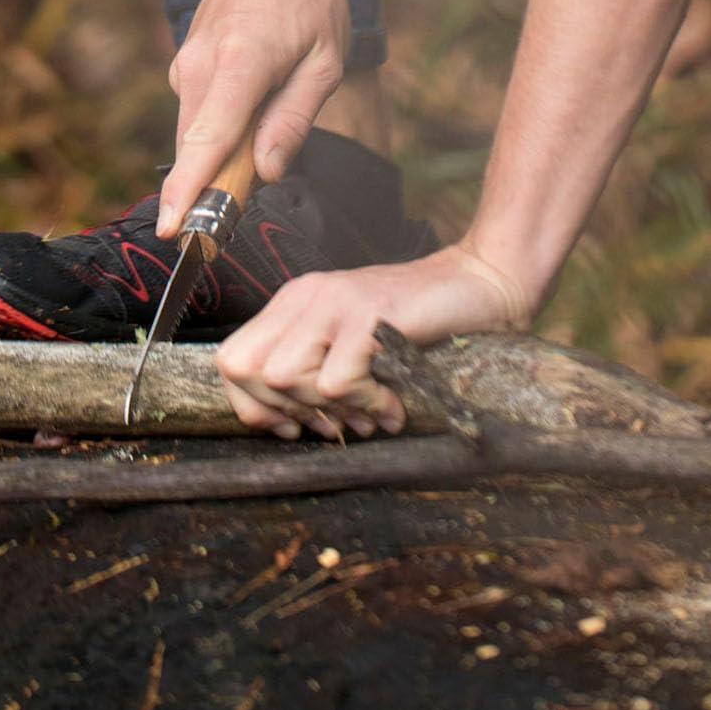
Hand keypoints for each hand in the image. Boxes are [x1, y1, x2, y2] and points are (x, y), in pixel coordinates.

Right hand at [160, 0, 347, 237]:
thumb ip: (293, 120)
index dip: (188, 192)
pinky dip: (220, 128)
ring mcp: (187, 61)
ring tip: (270, 124)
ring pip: (195, 133)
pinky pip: (199, 113)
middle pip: (197, 149)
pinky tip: (256, 102)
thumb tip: (265, 172)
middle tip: (255, 192)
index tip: (173, 230)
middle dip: (217, 185)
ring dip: (223, 153)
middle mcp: (200, 64)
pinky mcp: (185, 62)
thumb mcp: (325, 63)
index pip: (206, 142)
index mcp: (239, 64)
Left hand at [215, 242, 532, 438]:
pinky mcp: (367, 312)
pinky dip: (365, 405)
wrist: (479, 282)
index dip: (253, 405)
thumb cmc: (419, 324)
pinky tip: (393, 403)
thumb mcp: (353, 345)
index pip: (231, 360)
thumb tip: (287, 427)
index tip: (295, 425)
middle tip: (334, 422)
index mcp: (293, 303)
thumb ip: (315, 372)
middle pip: (247, 370)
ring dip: (329, 409)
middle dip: (286, 410)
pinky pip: (336, 380)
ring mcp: (334, 300)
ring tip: (371, 410)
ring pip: (284, 376)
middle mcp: (305, 296)